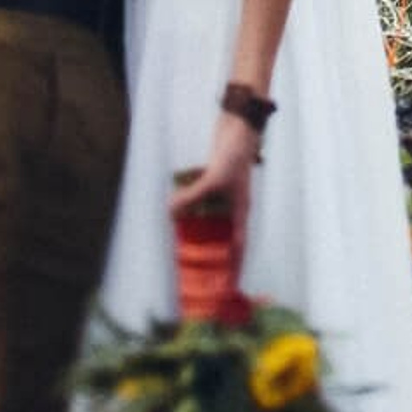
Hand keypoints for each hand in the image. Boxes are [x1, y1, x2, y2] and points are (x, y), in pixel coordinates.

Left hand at [168, 117, 256, 266]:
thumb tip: (170, 212)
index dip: (235, 265)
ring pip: (213, 219)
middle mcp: (234, 205)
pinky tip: (179, 212)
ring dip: (201, 230)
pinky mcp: (216, 181)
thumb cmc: (234, 155)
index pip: (238, 245)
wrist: (239, 127)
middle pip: (225, 235)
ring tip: (186, 245)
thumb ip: (191, 196)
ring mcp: (225, 193)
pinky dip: (193, 208)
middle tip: (201, 269)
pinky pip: (204, 202)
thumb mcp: (212, 180)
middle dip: (214, 252)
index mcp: (240, 210)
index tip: (229, 284)